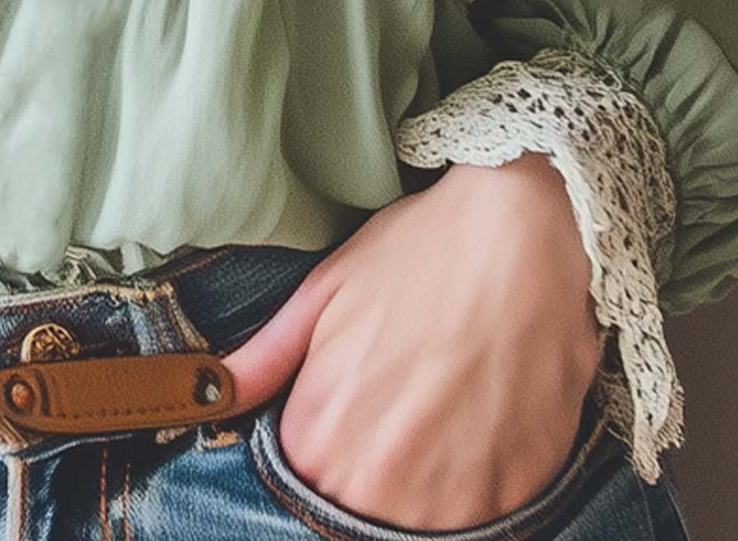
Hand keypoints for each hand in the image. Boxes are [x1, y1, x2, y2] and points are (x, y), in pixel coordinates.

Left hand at [221, 153, 604, 530]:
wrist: (521, 227)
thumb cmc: (419, 249)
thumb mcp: (326, 290)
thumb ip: (268, 357)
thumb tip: (216, 394)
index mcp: (319, 440)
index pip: (312, 486)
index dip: (342, 444)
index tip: (369, 409)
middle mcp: (377, 485)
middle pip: (369, 511)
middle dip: (387, 468)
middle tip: (420, 401)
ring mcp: (453, 496)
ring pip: (430, 522)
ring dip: (440, 480)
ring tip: (459, 405)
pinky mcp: (518, 490)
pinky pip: (494, 517)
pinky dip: (493, 477)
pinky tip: (495, 412)